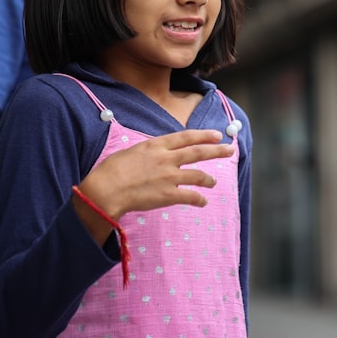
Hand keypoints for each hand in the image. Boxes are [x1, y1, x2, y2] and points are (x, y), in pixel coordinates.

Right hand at [74, 129, 232, 241]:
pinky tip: (203, 202)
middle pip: (198, 152)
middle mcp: (167, 158)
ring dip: (209, 179)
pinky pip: (190, 196)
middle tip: (230, 150)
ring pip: (198, 175)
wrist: (105, 190)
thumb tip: (157, 154)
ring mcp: (170, 177)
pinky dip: (199, 199)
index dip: (203, 135)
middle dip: (217, 151)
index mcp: (156, 145)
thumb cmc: (111, 171)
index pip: (186, 137)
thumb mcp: (131, 152)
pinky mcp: (169, 195)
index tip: (216, 135)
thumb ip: (149, 152)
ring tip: (214, 182)